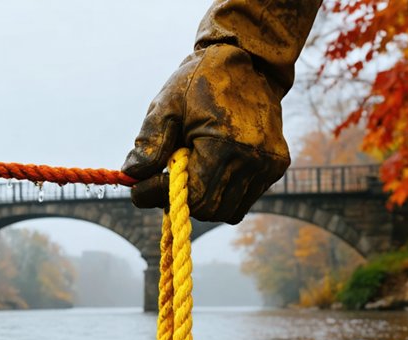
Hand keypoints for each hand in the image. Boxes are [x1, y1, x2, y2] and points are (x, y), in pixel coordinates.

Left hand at [121, 45, 290, 223]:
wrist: (249, 61)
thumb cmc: (201, 81)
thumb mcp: (167, 105)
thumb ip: (150, 142)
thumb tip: (131, 175)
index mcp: (224, 144)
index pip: (192, 195)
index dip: (159, 196)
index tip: (139, 188)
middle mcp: (252, 159)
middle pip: (209, 209)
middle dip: (180, 200)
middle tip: (162, 180)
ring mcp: (268, 165)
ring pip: (227, 210)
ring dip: (202, 200)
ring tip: (189, 171)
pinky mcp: (276, 166)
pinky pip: (244, 200)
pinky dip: (223, 194)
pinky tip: (211, 169)